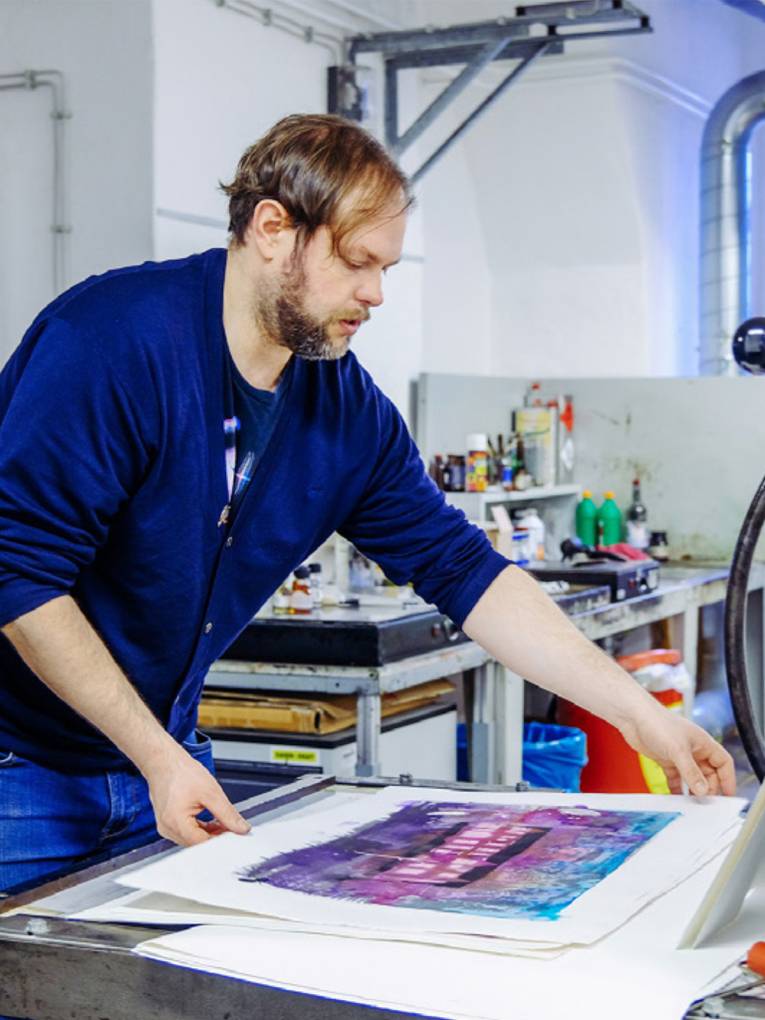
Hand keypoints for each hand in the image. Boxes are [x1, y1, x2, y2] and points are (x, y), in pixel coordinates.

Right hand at [144, 746, 250, 845]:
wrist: (164, 761)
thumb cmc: (181, 772)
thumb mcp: (211, 792)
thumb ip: (227, 814)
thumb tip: (240, 828)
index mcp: (175, 823)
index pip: (203, 844)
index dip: (221, 840)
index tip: (235, 835)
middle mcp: (167, 829)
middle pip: (197, 844)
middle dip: (216, 837)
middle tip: (231, 827)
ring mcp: (165, 827)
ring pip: (192, 839)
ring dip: (209, 833)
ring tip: (222, 821)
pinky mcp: (167, 823)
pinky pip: (186, 833)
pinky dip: (200, 829)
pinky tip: (211, 821)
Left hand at [618, 703, 735, 796]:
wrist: (633, 717)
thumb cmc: (658, 723)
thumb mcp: (678, 750)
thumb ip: (691, 772)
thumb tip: (703, 791)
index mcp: (703, 743)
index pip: (723, 763)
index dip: (728, 779)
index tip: (728, 795)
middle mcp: (693, 749)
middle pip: (709, 773)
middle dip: (709, 788)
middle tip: (706, 803)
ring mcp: (679, 755)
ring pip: (692, 777)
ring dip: (694, 790)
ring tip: (693, 804)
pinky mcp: (665, 759)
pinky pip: (675, 777)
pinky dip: (677, 788)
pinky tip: (676, 797)